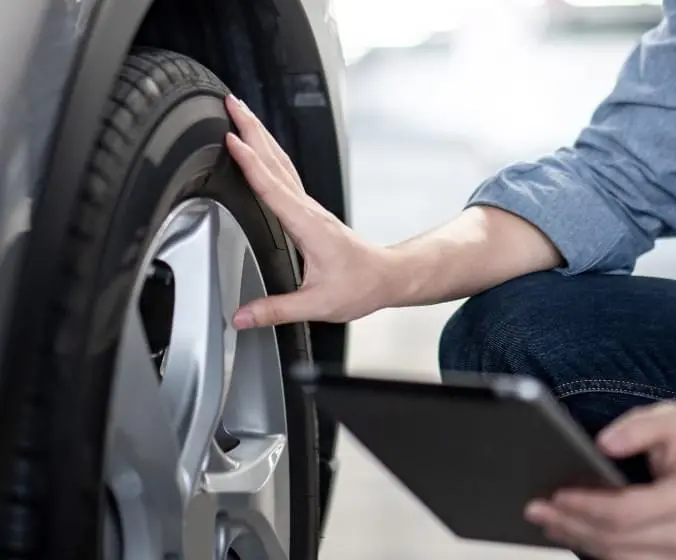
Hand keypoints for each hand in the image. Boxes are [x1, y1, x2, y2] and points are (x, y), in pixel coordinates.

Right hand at [224, 94, 393, 327]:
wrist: (386, 276)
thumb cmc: (359, 286)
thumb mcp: (316, 304)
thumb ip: (275, 310)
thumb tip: (240, 317)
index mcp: (307, 226)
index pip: (273, 188)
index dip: (250, 163)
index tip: (231, 139)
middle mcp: (308, 210)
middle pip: (276, 161)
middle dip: (253, 129)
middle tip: (231, 102)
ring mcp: (309, 207)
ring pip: (281, 163)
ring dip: (260, 135)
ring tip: (240, 114)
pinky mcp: (308, 210)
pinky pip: (285, 174)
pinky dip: (268, 155)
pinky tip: (260, 150)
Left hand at [524, 401, 675, 559]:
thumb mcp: (673, 420)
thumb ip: (638, 426)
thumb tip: (604, 444)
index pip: (626, 511)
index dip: (586, 505)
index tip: (556, 495)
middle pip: (616, 540)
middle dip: (571, 524)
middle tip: (536, 508)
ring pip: (619, 559)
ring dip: (578, 541)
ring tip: (549, 522)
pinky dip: (598, 552)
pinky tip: (574, 535)